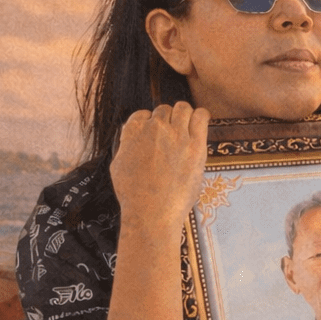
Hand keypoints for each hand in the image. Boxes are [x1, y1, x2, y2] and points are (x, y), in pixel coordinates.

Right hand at [110, 103, 209, 235]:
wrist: (152, 211)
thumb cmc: (135, 195)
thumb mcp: (118, 165)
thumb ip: (126, 146)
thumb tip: (131, 136)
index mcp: (132, 132)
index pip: (142, 114)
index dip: (149, 123)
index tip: (155, 134)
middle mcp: (154, 128)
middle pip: (163, 110)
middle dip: (167, 120)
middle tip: (172, 136)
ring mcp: (176, 135)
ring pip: (183, 108)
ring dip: (183, 115)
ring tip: (186, 128)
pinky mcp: (195, 144)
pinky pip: (201, 116)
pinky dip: (201, 116)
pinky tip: (201, 122)